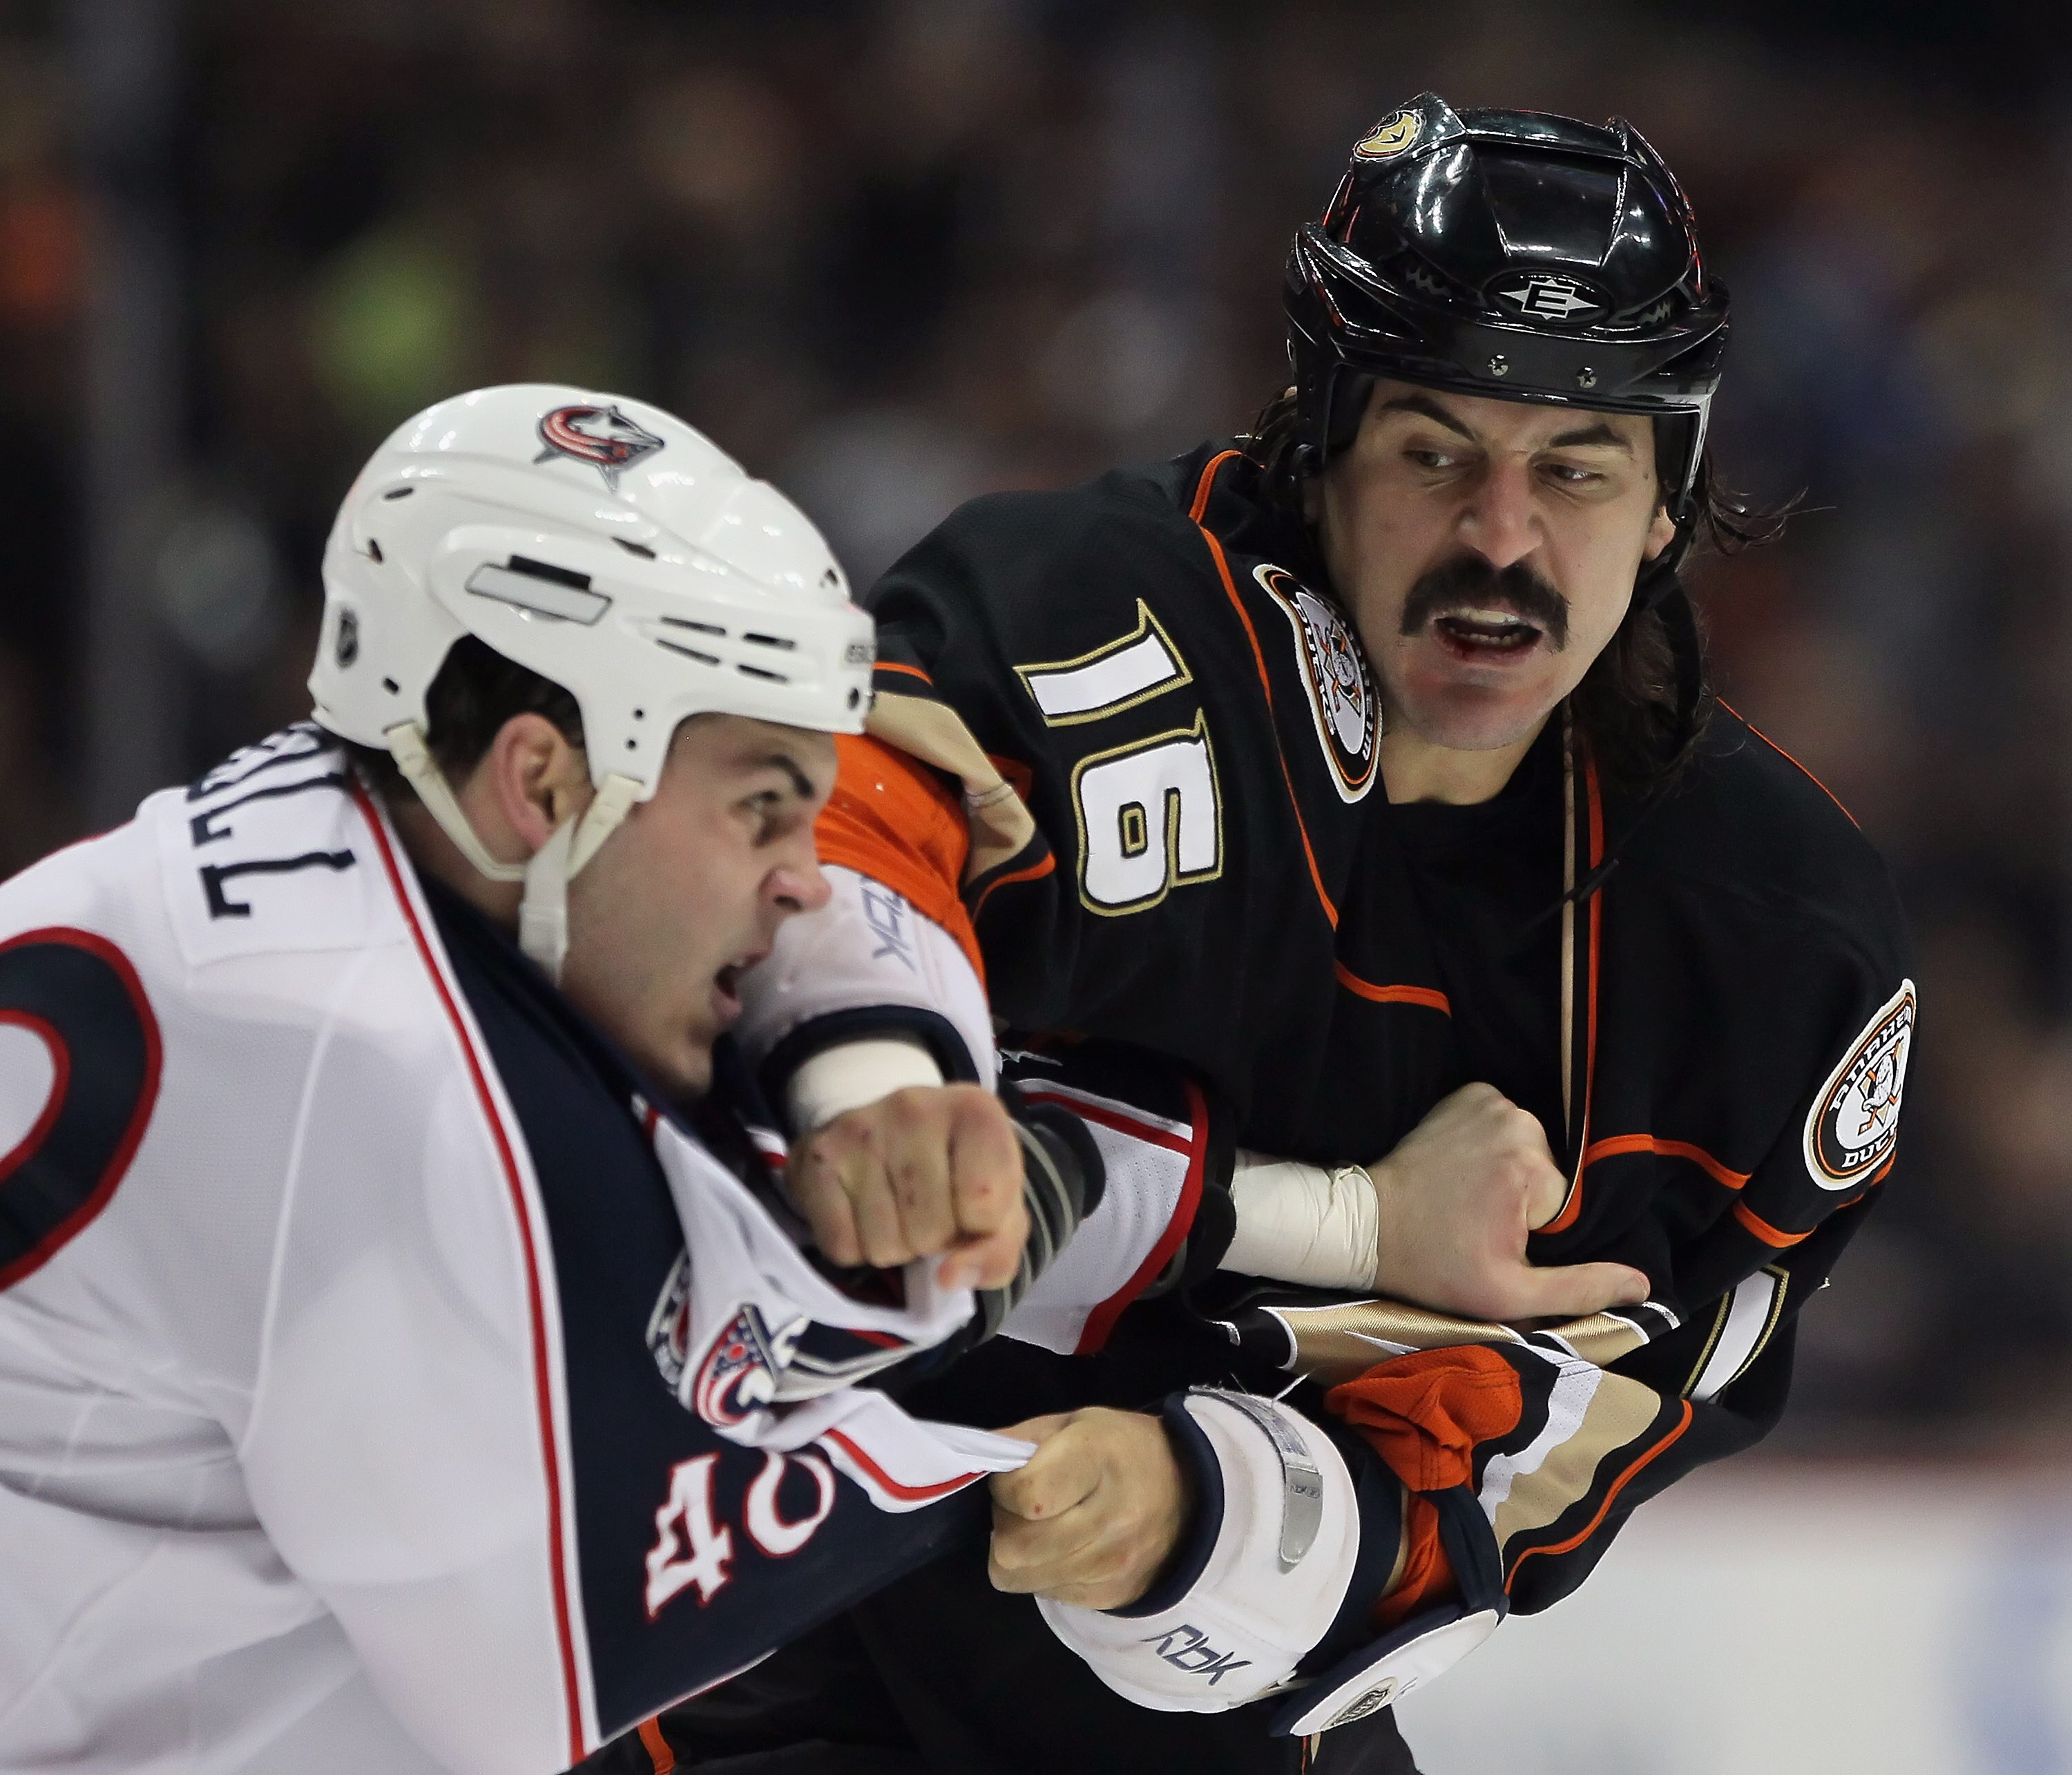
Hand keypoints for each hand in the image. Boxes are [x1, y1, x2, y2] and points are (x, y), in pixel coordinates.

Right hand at [788, 1084, 1026, 1288]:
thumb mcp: (999, 1208)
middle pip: (931, 1231)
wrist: (889, 1130)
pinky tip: (863, 1212)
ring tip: (897, 1210)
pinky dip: (855, 1247)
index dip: (980, 1228)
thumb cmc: (956, 1172)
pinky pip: (841, 1246)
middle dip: (933, 1240)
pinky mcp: (818, 1156)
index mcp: (976, 1112)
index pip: (986, 1206)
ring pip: (884, 1246)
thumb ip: (997, 1252)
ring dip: (895, 1247)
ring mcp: (861, 1128)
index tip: (971, 1209)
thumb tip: (949, 1278)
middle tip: (927, 1210)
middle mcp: (916, 1108)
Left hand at [988, 1409, 1192, 1609]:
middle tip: (1021, 1506)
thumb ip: (1021, 1440)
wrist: (1191, 1493)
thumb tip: (972, 1461)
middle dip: (1004, 1525)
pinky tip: (1064, 1547)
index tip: (1013, 1476)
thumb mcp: (1074, 1423)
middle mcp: (1110, 1519)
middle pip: (1015, 1549)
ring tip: (1042, 1526)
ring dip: (1018, 1552)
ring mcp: (1112, 1566)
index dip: (1005, 1488)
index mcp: (1098, 1459)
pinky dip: (1042, 1572)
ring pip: (1021, 1578)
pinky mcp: (1110, 1597)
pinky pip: (1046, 1593)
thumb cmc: (1120, 1447)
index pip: (1028, 1495)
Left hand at [1367, 1082, 1650, 1321]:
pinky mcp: (1468, 1092)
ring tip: (1468, 1197)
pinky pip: (1505, 1124)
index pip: (1567, 1205)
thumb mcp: (1510, 1295)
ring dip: (1509, 1173)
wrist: (1368, 1226)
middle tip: (1479, 1222)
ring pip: (1530, 1149)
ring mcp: (1489, 1099)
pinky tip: (1463, 1168)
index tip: (1498, 1241)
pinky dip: (1491, 1145)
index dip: (1539, 1232)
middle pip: (1551, 1173)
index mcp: (1531, 1168)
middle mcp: (1518, 1120)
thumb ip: (1581, 1289)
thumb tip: (1644, 1285)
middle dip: (1525, 1201)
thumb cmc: (1436, 1266)